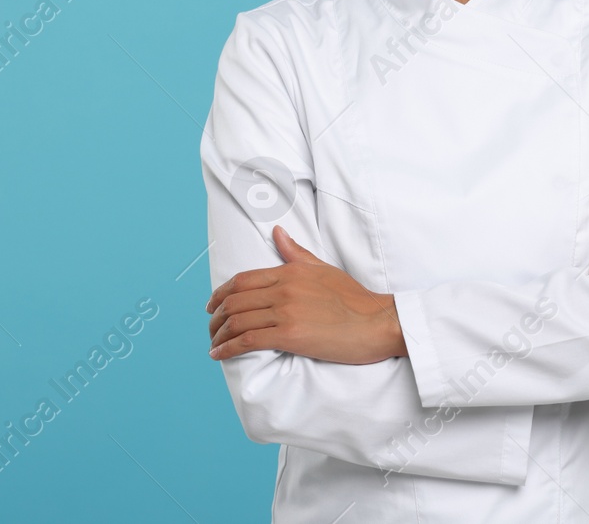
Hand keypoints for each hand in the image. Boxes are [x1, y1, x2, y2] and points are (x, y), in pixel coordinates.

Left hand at [207, 225, 407, 363]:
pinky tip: (219, 355)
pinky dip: (228, 348)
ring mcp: (286, 311)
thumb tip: (277, 233)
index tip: (212, 305)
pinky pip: (248, 341)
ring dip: (218, 335)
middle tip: (211, 328)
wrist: (377, 323)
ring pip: (238, 321)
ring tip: (213, 345)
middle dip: (215, 316)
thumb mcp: (324, 269)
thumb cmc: (355, 299)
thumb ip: (296, 253)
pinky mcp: (290, 335)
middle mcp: (284, 288)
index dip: (220, 293)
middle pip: (234, 300)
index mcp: (290, 272)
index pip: (243, 280)